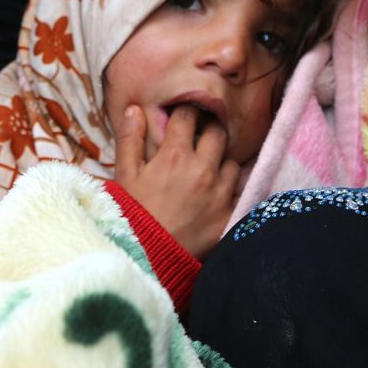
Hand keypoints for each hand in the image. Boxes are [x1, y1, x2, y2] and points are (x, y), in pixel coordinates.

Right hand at [114, 104, 239, 258]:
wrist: (147, 259)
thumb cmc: (131, 215)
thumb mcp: (124, 175)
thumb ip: (129, 139)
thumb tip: (134, 109)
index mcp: (175, 155)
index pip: (189, 116)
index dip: (186, 112)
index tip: (185, 116)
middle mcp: (203, 169)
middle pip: (218, 133)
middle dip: (210, 130)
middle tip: (201, 138)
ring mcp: (220, 193)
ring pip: (232, 163)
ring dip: (222, 163)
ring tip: (209, 171)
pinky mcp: (230, 215)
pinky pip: (242, 193)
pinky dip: (234, 191)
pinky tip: (223, 195)